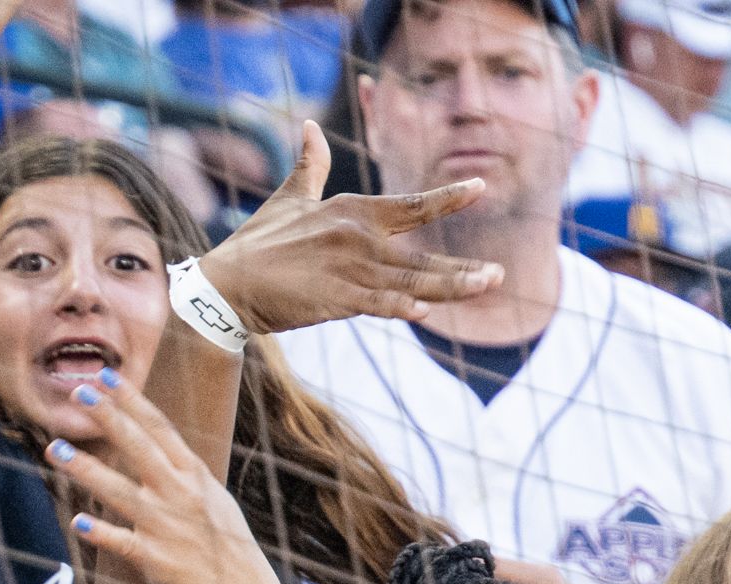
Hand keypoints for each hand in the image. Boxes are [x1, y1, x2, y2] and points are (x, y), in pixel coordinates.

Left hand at [48, 379, 285, 583]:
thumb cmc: (229, 552)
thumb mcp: (216, 502)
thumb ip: (186, 475)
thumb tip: (161, 448)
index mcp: (196, 477)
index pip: (160, 429)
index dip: (132, 401)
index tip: (105, 377)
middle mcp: (182, 496)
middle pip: (139, 448)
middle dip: (108, 418)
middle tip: (77, 391)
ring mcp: (169, 528)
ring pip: (121, 492)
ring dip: (86, 470)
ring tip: (55, 449)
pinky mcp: (158, 563)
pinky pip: (123, 544)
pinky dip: (102, 533)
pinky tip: (78, 522)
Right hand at [198, 122, 500, 332]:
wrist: (229, 284)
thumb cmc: (261, 242)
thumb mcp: (289, 198)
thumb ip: (310, 165)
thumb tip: (308, 126)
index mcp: (352, 212)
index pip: (410, 205)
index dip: (446, 198)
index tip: (479, 188)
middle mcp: (357, 238)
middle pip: (421, 254)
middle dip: (463, 267)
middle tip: (500, 273)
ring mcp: (349, 270)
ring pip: (412, 282)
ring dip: (452, 288)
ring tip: (487, 287)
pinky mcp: (336, 299)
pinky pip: (378, 303)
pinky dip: (402, 306)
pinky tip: (426, 311)